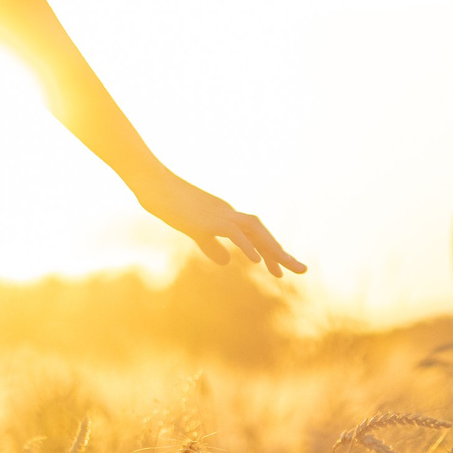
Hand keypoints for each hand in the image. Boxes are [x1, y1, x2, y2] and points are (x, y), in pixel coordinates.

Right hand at [141, 175, 308, 279]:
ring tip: (286, 268)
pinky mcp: (205, 220)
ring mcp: (217, 215)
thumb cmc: (166, 203)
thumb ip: (210, 245)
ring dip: (271, 249)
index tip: (283, 269)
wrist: (150, 181)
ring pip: (253, 230)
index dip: (270, 251)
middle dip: (282, 252)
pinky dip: (246, 245)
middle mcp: (227, 213)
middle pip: (261, 232)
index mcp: (225, 215)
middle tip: (302, 270)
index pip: (255, 234)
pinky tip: (256, 261)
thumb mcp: (191, 229)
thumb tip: (227, 262)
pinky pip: (231, 233)